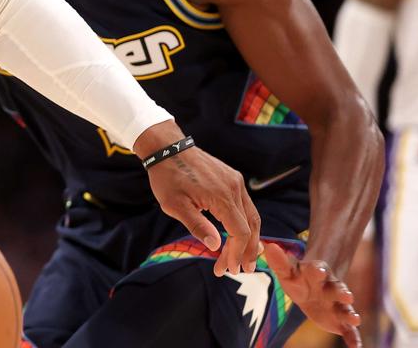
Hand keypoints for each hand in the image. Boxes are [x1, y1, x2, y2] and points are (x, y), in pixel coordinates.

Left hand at [138, 126, 260, 275]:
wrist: (167, 148)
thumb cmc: (167, 177)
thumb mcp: (175, 205)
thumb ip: (197, 225)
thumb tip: (216, 246)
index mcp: (222, 196)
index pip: (241, 232)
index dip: (237, 253)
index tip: (229, 269)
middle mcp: (235, 188)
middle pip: (251, 226)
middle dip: (246, 251)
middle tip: (238, 270)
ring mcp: (235, 181)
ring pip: (251, 215)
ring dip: (248, 238)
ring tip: (240, 258)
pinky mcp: (232, 178)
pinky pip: (244, 205)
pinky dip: (244, 223)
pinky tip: (236, 235)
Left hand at [263, 243, 361, 346]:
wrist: (310, 292)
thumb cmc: (297, 280)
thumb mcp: (287, 272)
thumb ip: (279, 263)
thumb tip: (269, 246)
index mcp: (317, 273)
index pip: (318, 269)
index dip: (318, 270)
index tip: (319, 271)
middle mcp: (331, 288)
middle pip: (337, 288)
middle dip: (342, 292)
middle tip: (348, 296)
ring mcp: (337, 305)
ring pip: (345, 309)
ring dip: (350, 314)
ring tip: (355, 319)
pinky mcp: (340, 321)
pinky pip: (349, 331)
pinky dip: (353, 338)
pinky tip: (356, 346)